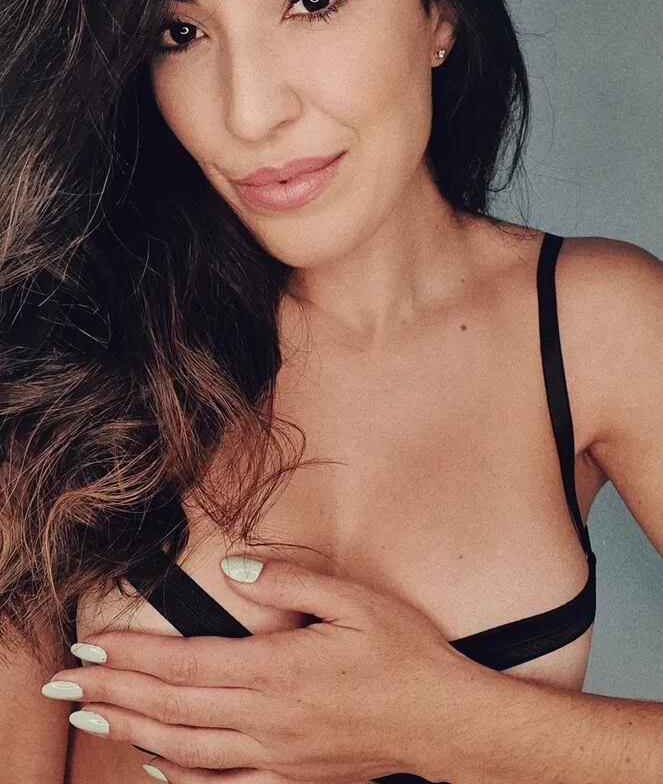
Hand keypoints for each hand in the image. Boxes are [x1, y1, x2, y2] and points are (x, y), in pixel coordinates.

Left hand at [43, 556, 477, 783]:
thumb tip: (236, 568)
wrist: (444, 721)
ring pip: (183, 747)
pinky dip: (177, 774)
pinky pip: (220, 782)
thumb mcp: (354, 600)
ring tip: (86, 717)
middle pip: (171, 705)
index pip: (184, 661)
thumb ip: (290, 581)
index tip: (90, 644)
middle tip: (63, 681)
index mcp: (278, 669)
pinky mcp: (290, 775)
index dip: (131, 654)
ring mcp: (275, 753)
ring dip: (129, 729)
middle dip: (111, 691)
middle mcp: (266, 717)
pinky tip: (152, 762)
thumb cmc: (404, 654)